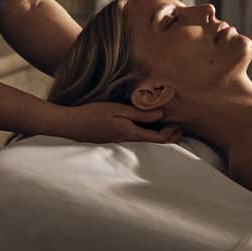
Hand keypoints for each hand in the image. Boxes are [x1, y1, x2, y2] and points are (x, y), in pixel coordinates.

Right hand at [61, 102, 182, 144]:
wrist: (71, 124)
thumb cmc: (93, 114)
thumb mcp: (118, 110)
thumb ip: (139, 113)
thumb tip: (161, 114)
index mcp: (131, 133)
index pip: (158, 138)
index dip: (172, 133)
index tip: (180, 124)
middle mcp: (127, 139)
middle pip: (153, 140)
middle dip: (169, 135)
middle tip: (180, 126)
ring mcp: (119, 139)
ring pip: (144, 138)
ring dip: (157, 132)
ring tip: (167, 122)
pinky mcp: (113, 136)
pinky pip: (134, 135)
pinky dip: (145, 130)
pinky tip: (145, 121)